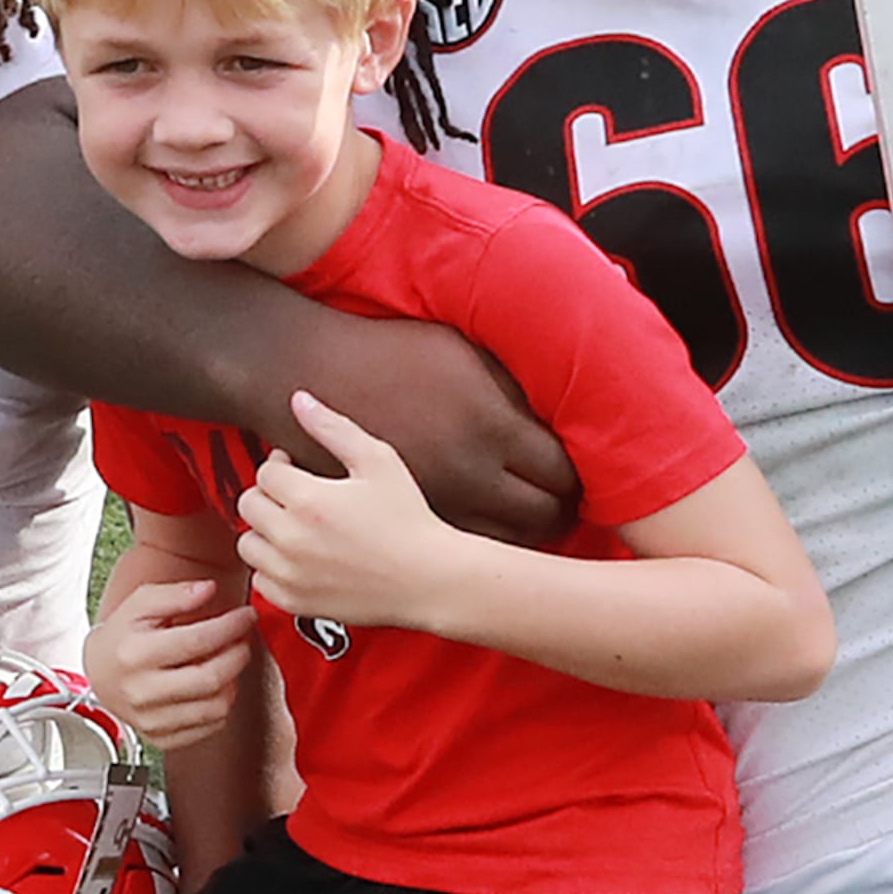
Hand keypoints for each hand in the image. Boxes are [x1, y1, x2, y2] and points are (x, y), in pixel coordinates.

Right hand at [87, 576, 258, 747]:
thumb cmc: (122, 636)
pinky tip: (214, 686)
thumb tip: (207, 589)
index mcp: (135, 654)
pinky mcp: (161, 737)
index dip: (231, 626)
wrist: (100, 673)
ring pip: (215, 706)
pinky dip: (221, 704)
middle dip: (238, 654)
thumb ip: (175, 593)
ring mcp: (151, 719)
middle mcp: (141, 691)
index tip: (246, 616)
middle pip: (211, 678)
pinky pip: (209, 727)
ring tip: (227, 661)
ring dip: (233, 681)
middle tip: (242, 639)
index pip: (197, 641)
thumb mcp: (139, 603)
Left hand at [238, 391, 474, 633]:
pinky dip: (273, 567)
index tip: (300, 470)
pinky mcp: (295, 601)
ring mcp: (291, 574)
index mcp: (306, 500)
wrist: (429, 578)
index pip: (265, 472)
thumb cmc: (408, 518)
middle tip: (297, 496)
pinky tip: (301, 558)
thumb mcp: (377, 460)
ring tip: (295, 527)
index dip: (282, 465)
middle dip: (269, 495)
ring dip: (265, 531)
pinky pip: (260, 579)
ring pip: (247, 543)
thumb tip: (299, 400)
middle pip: (248, 505)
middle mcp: (291, 539)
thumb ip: (333, 427)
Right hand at [277, 311, 578, 545]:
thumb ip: (513, 386)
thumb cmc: (391, 354)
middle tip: (566, 505)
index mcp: (490, 424)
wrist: (314, 374)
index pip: (561, 470)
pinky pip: (464, 542)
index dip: (577, 477)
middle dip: (561, 512)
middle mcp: (468, 470)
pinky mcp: (407, 513)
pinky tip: (488, 522)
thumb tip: (557, 414)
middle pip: (541, 514)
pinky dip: (485, 540)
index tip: (578, 476)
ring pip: (505, 538)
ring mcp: (437, 499)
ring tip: (533, 518)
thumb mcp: (463, 352)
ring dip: (526, 532)